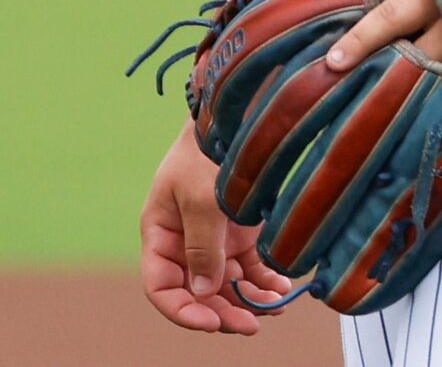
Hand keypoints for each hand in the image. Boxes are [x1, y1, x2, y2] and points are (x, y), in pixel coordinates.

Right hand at [140, 128, 296, 333]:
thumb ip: (202, 247)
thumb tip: (205, 293)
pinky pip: (250, 270)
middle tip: (249, 325)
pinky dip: (264, 283)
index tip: (210, 322)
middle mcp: (185, 242)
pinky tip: (281, 288)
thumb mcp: (200, 197)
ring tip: (274, 307)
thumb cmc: (207, 150)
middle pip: (198, 293)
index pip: (161, 286)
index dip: (182, 310)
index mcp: (160, 233)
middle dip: (223, 312)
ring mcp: (214, 239)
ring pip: (227, 286)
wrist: (236, 116)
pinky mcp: (241, 233)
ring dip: (248, 301)